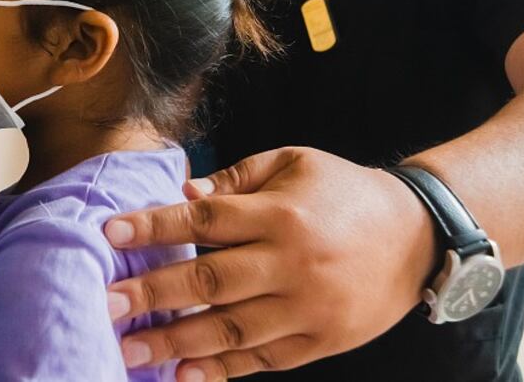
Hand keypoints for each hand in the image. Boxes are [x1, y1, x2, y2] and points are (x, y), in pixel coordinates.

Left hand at [102, 147, 436, 380]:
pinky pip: (263, 360)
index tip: (110, 233)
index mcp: (281, 214)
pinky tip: (184, 375)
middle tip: (106, 304)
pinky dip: (223, 371)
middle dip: (153, 293)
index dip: (154, 227)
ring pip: (231, 330)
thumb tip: (184, 197)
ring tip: (131, 349)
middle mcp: (292, 263)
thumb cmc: (343, 192)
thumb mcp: (294, 163)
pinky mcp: (319, 340)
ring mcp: (307, 307)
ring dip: (176, 342)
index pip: (204, 221)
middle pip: (210, 282)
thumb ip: (236, 179)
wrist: (416, 235)